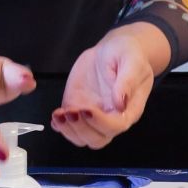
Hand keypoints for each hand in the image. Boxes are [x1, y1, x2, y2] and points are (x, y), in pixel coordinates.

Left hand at [51, 23, 170, 151]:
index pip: (117, 126)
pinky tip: (56, 115)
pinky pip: (68, 127)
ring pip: (81, 137)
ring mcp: (93, 116)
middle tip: (70, 111)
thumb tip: (120, 103)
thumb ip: (127, 81)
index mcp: (129, 109)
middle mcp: (111, 117)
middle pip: (97, 139)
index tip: (87, 110)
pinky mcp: (77, 108)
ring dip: (68, 130)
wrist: (113, 49)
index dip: (100, 123)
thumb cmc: (128, 54)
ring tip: (59, 114)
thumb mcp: (132, 61)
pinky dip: (60, 126)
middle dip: (81, 129)